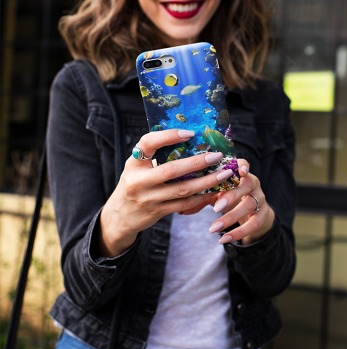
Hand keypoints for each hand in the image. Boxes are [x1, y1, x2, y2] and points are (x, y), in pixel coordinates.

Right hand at [98, 129, 233, 256]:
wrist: (120, 215)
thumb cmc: (135, 182)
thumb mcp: (137, 166)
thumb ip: (155, 154)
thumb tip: (188, 137)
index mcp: (134, 162)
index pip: (148, 143)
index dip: (169, 136)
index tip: (190, 133)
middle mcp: (139, 180)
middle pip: (171, 170)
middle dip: (197, 162)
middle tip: (216, 155)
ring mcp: (148, 198)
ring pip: (182, 189)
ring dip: (206, 181)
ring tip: (223, 173)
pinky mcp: (158, 212)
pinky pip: (184, 205)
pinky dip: (201, 197)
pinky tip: (214, 191)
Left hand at [208, 160, 274, 244]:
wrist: (251, 213)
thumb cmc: (229, 197)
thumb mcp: (217, 193)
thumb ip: (203, 196)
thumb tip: (181, 208)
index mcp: (241, 174)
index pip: (244, 164)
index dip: (242, 166)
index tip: (239, 171)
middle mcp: (253, 184)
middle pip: (247, 185)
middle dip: (232, 195)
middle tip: (215, 208)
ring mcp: (260, 199)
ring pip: (250, 205)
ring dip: (230, 217)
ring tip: (213, 228)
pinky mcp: (263, 215)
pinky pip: (253, 224)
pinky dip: (238, 233)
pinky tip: (223, 239)